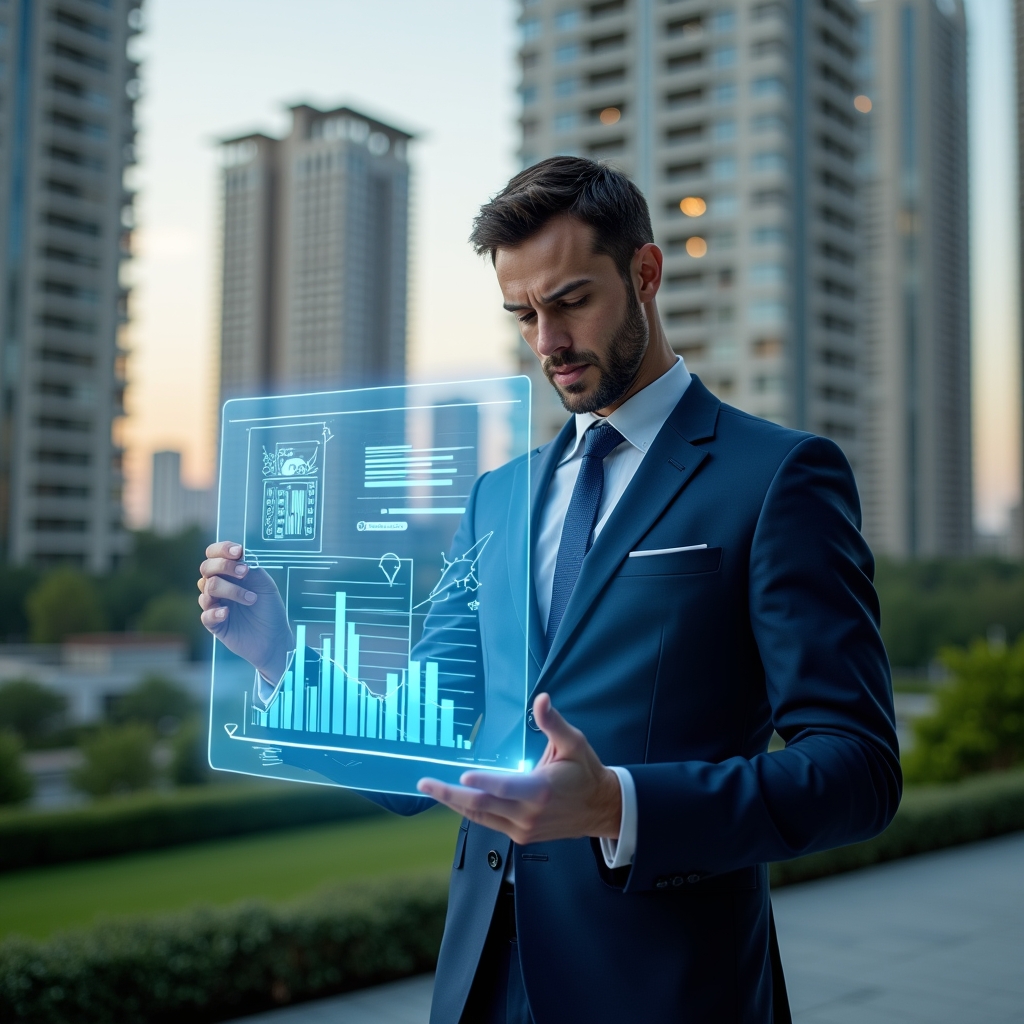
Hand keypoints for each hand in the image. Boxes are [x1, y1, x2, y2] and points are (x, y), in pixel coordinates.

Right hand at [198, 540, 291, 682]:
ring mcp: (215, 604)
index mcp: (231, 574)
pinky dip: (215, 612)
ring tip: (252, 599)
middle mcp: (220, 586)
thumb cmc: (270, 609)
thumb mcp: (266, 585)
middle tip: (245, 573)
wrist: (275, 639)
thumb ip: (251, 569)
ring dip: (230, 590)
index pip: (215, 554)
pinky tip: (226, 613)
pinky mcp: (214, 624)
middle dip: (224, 567)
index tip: (237, 552)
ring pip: (207, 589)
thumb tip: (238, 554)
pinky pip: (205, 614)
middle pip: (207, 568)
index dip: (221, 550)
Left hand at [416, 693, 621, 843]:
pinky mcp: (521, 836)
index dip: (483, 782)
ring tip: (432, 790)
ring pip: (481, 817)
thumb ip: (554, 723)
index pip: (505, 788)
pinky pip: (489, 823)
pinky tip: (456, 799)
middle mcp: (529, 814)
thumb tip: (541, 699)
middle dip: (450, 794)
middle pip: (482, 806)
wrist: (601, 809)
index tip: (462, 774)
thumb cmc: (586, 773)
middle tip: (425, 783)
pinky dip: (470, 811)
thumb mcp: (574, 743)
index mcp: (542, 790)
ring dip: (454, 803)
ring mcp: (523, 829)